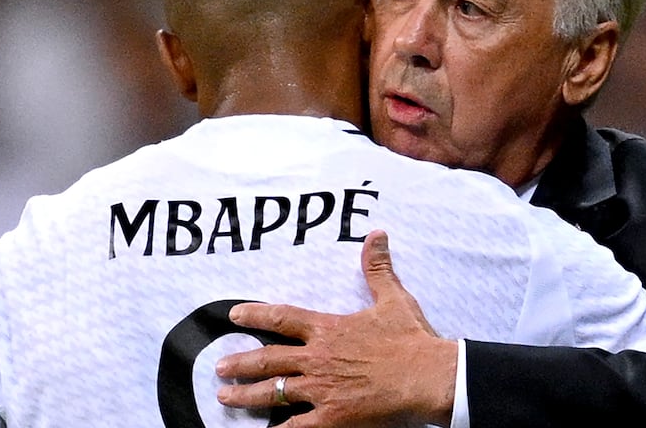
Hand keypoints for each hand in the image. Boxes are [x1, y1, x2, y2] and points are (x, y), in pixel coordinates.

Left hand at [216, 229, 457, 426]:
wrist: (427, 376)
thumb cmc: (411, 339)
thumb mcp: (393, 299)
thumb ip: (378, 269)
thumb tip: (376, 235)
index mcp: (328, 329)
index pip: (282, 319)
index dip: (255, 316)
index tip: (234, 315)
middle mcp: (317, 358)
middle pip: (267, 360)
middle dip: (240, 363)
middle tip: (219, 367)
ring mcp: (320, 390)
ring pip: (273, 393)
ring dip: (246, 395)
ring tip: (225, 397)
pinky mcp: (331, 418)